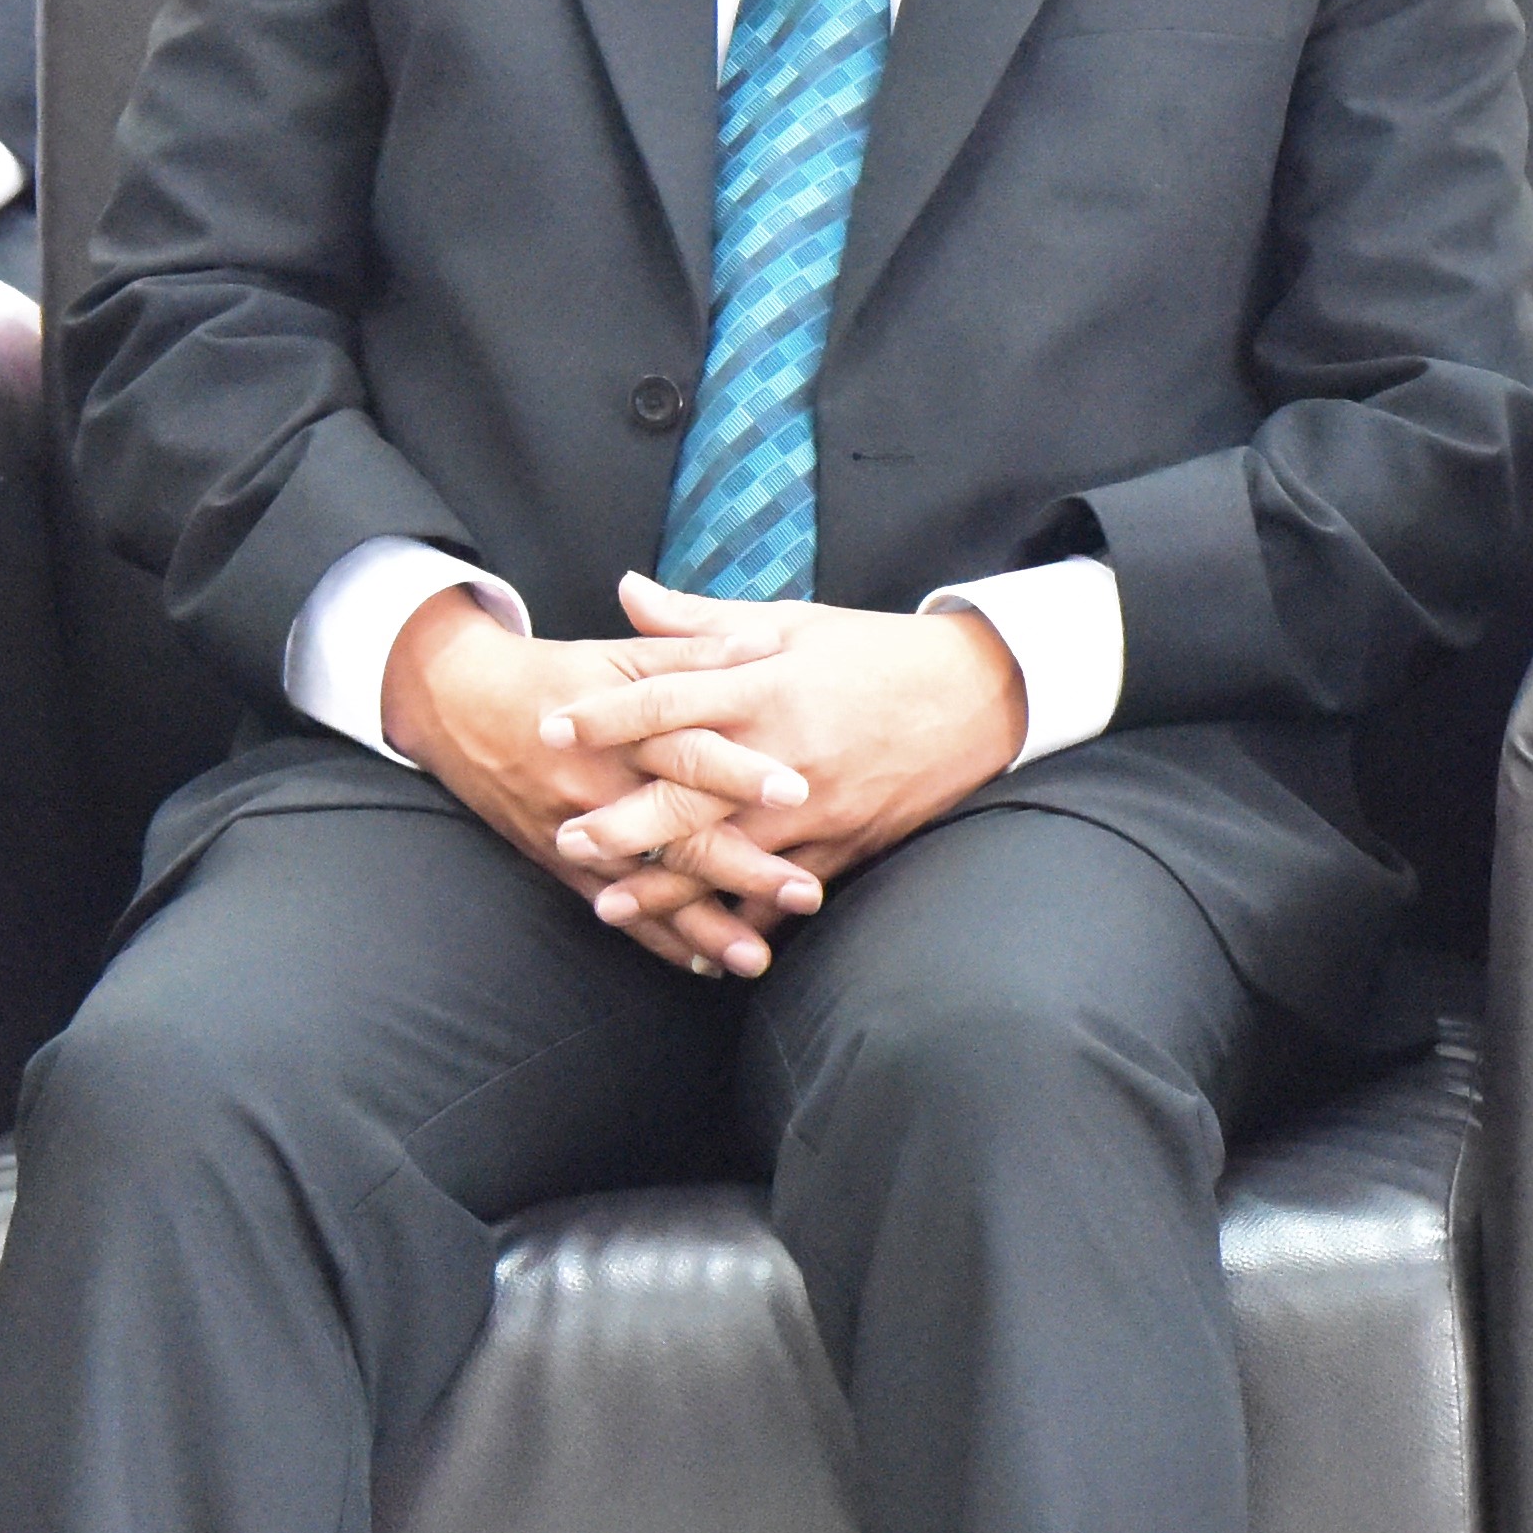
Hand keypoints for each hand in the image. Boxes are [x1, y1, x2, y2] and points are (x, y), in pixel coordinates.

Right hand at [384, 582, 807, 975]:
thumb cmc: (558, 675)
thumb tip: (767, 643)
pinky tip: (702, 965)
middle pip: (680, 833)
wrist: (458, 704)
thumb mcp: (623, 655)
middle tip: (804, 893)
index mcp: (627, 730)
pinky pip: (613, 905)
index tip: (798, 792)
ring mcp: (581, 830)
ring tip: (757, 957)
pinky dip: (655, 937)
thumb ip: (697, 654)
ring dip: (705, 923)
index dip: (742, 773)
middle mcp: (605, 786)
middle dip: (743, 868)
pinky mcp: (561, 860)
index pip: (691, 752)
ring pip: (650, 884)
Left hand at [529, 574, 1030, 945]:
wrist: (982, 694)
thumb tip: (625, 591)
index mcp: (768, 684)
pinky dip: (744, 914)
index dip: (607, 715)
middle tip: (563, 840)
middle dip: (623, 822)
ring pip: (730, 852)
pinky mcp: (848, 838)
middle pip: (689, 790)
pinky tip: (704, 941)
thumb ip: (700, 619)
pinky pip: (787, 885)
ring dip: (668, 886)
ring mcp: (819, 802)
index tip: (551, 728)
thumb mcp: (792, 622)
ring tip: (609, 905)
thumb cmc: (879, 652)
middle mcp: (786, 748)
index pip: (670, 698)